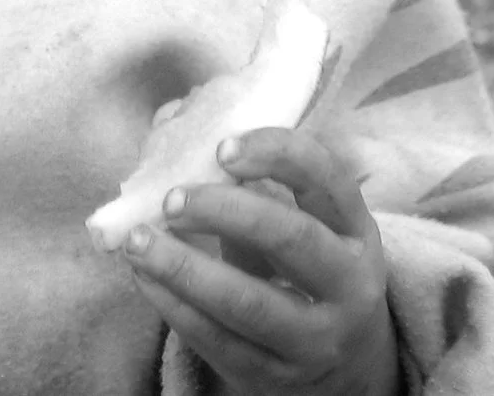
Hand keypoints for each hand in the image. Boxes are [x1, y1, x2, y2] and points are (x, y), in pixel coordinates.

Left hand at [119, 126, 400, 395]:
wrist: (344, 366)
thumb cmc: (304, 270)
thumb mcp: (303, 224)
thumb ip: (247, 182)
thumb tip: (172, 124)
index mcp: (355, 228)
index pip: (326, 177)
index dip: (275, 153)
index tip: (221, 147)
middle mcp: (349, 283)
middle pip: (292, 239)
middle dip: (225, 212)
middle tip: (171, 199)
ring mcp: (317, 337)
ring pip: (250, 303)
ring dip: (184, 268)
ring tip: (138, 241)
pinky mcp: (276, 376)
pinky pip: (219, 341)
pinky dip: (174, 306)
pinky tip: (144, 278)